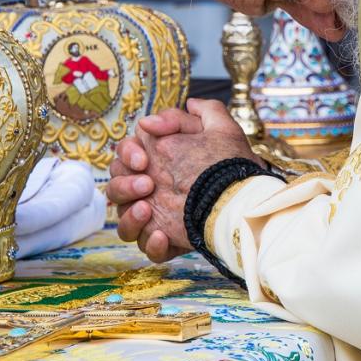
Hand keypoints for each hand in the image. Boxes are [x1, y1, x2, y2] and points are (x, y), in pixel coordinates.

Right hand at [106, 99, 257, 262]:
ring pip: (122, 222)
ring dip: (129, 216)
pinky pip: (145, 248)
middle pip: (115, 189)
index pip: (124, 156)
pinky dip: (149, 243)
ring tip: (148, 209)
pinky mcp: (167, 241)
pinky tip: (163, 234)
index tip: (144, 160)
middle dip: (125, 185)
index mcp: (156, 162)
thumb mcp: (220, 130)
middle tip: (148, 184)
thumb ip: (198, 112)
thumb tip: (168, 112)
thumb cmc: (231, 163)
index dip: (128, 154)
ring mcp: (156, 217)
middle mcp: (150, 190)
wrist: (245, 199)